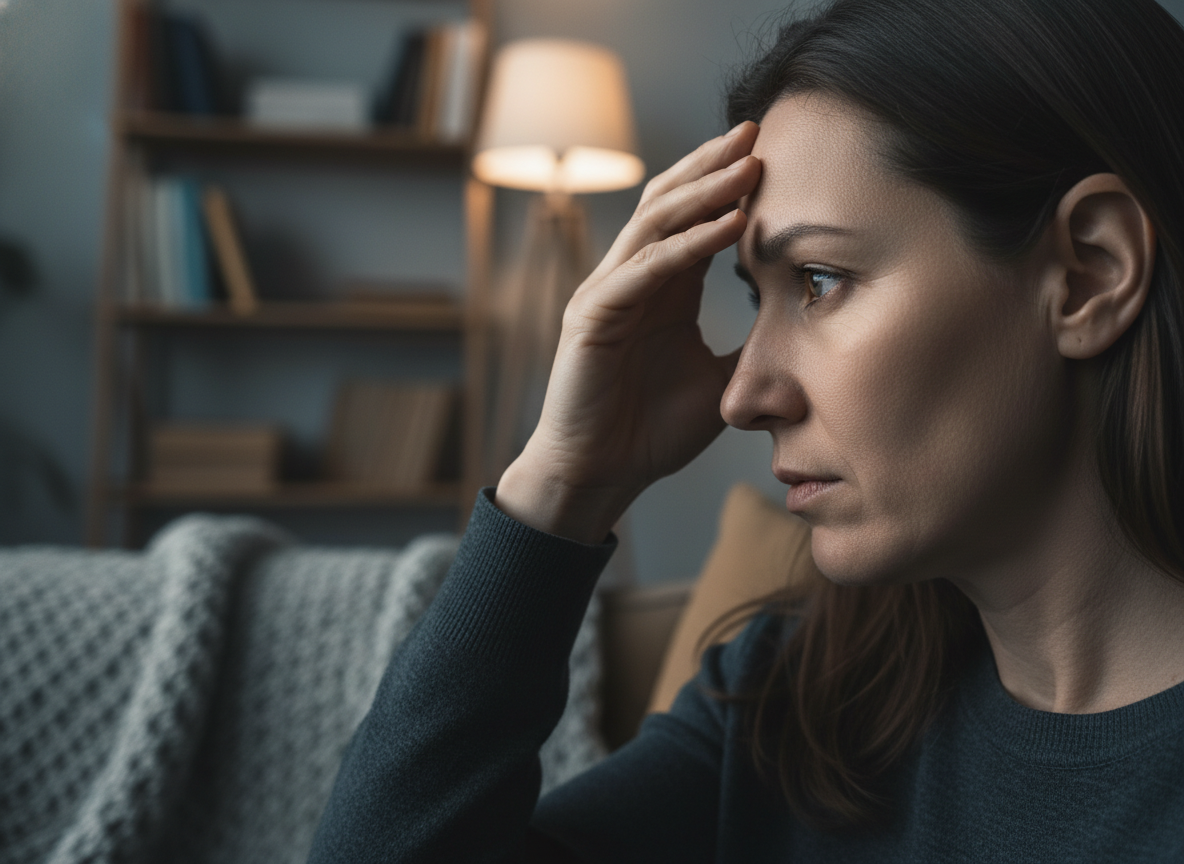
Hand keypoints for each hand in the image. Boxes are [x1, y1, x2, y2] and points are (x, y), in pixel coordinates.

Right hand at [496, 122, 761, 542]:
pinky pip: (645, 268)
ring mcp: (608, 292)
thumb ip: (749, 345)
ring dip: (704, 191)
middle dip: (714, 165)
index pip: (693, 218)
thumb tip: (800, 328)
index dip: (729, 185)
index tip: (777, 154)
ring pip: (656, 222)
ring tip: (748, 163)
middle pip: (670, 201)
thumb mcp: (721, 380)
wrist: (601, 475)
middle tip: (759, 132)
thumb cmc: (652, 431)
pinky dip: (687, 244)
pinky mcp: (594, 316)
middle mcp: (631, 279)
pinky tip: (728, 224)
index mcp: (661, 289)